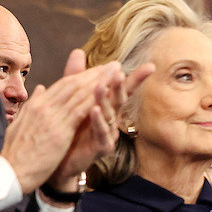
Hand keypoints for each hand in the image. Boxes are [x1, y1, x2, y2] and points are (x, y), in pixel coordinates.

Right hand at [2, 53, 124, 194]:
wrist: (10, 172)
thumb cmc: (16, 152)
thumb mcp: (21, 123)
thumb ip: (33, 104)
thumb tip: (41, 88)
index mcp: (36, 104)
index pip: (63, 85)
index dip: (82, 76)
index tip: (98, 70)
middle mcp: (44, 106)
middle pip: (73, 84)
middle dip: (95, 73)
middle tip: (113, 65)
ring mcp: (51, 118)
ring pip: (79, 94)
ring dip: (100, 82)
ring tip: (116, 73)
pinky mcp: (59, 132)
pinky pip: (79, 111)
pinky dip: (94, 100)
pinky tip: (107, 94)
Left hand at [41, 50, 153, 194]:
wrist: (60, 160)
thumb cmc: (71, 128)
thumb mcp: (73, 99)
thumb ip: (76, 77)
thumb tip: (78, 51)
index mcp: (108, 107)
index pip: (122, 89)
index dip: (135, 78)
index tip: (151, 66)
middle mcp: (112, 119)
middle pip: (119, 100)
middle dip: (120, 86)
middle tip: (119, 72)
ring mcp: (109, 134)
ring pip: (110, 115)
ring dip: (105, 100)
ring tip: (100, 86)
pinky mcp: (102, 148)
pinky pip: (102, 133)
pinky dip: (98, 121)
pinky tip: (94, 110)